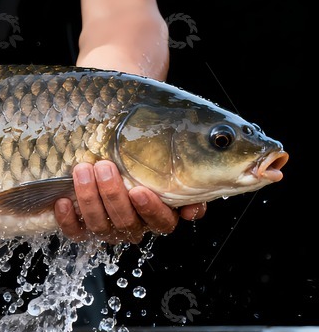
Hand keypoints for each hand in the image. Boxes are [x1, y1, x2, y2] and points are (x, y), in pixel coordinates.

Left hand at [60, 0, 204, 242]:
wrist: (105, 99)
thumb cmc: (144, 108)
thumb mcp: (181, 117)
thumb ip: (214, 139)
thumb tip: (268, 156)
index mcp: (168, 195)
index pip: (171, 220)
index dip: (160, 212)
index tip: (146, 191)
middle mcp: (139, 211)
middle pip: (136, 226)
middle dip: (118, 199)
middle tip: (106, 166)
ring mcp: (110, 215)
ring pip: (107, 228)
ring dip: (94, 200)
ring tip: (84, 167)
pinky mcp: (81, 214)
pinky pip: (76, 232)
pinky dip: (69, 218)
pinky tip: (63, 198)